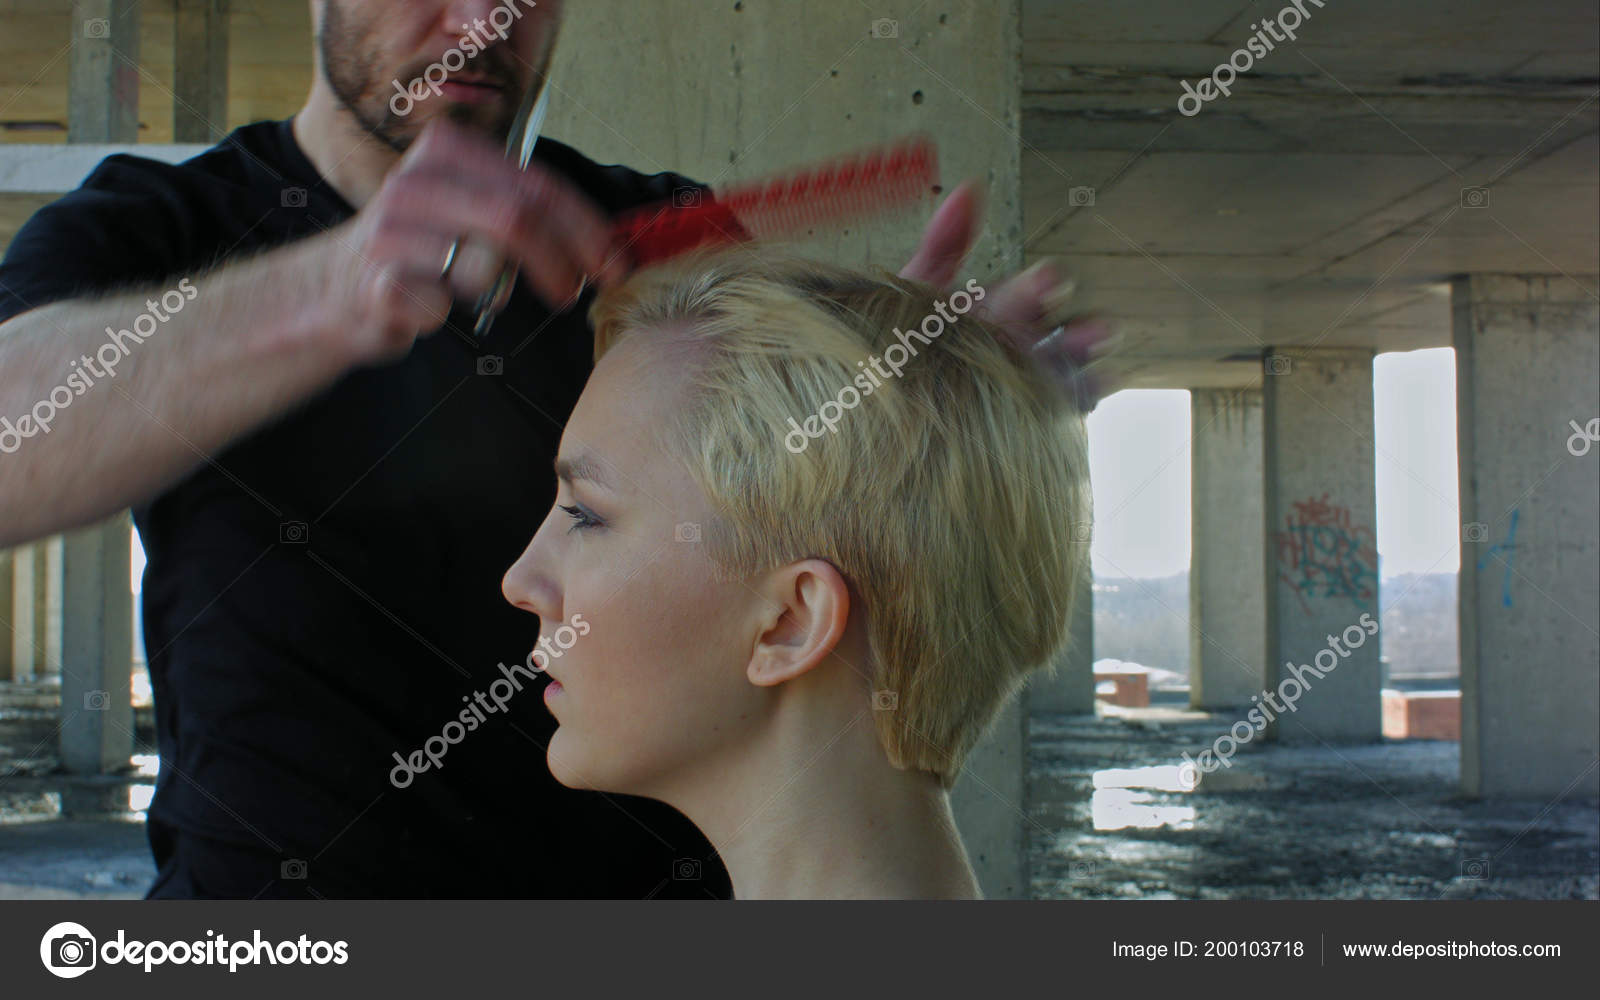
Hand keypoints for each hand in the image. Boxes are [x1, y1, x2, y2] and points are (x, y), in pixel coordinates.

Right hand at [323, 119, 630, 362]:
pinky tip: (431, 310)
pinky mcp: (376, 279)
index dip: (586, 227)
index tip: (615, 261)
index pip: (537, 184)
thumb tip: (607, 242)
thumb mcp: (473, 213)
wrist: (337, 291)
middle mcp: (417, 180)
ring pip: (482, 265)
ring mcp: (391, 228)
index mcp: (449, 151)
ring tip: (476, 293)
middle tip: (578, 291)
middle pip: (517, 217)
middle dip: (563, 260)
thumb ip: (527, 212)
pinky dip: (445, 315)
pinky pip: (436, 303)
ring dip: (494, 290)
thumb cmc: (422, 254)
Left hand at [900, 181, 1115, 410]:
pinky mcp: (1029, 419)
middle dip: (1077, 332)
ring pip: (1066, 372)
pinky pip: (1058, 409)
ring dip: (1087, 369)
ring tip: (1100, 370)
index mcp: (999, 311)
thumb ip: (943, 245)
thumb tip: (969, 188)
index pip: (1027, 295)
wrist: (879, 401)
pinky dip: (1079, 398)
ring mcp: (1028, 382)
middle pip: (1057, 338)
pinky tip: (1091, 393)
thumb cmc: (898, 344)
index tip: (1049, 280)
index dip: (1039, 289)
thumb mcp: (915, 293)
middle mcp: (1020, 344)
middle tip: (1096, 330)